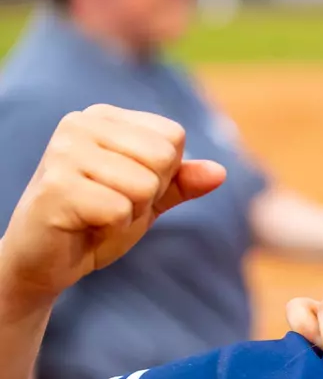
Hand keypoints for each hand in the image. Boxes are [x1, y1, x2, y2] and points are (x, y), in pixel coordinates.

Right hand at [0, 105, 223, 310]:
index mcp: (103, 117)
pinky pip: (120, 210)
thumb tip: (220, 172)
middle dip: (148, 194)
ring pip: (144, 185)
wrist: (46, 261)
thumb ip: (182, 182)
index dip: (163, 174)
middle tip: (111, 204)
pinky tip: (84, 225)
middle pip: (163, 157)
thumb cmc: (97, 222)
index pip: (173, 137)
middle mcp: (80, 124)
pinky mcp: (56, 187)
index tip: (126, 187)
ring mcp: (64, 152)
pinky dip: (111, 228)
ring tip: (97, 214)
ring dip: (129, 212)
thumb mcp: (149, 198)